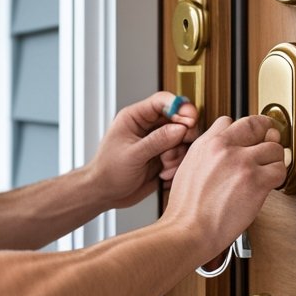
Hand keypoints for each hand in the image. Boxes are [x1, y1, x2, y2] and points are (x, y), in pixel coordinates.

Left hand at [88, 92, 199, 208]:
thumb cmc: (109, 172)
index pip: (162, 101)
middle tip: (180, 146)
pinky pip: (181, 155)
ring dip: (178, 154)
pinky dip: (177, 166)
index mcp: (136, 117)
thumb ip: (157, 141)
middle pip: (179, 118)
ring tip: (165, 167)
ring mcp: (158, 142)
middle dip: (183, 134)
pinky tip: (164, 175)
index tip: (190, 120)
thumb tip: (180, 128)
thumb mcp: (132, 155)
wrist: (106, 193)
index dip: (179, 107)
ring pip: (183, 139)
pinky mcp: (164, 157)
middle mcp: (149, 126)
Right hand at [161, 115, 285, 253]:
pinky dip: (278, 177)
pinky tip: (269, 184)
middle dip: (266, 134)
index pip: (231, 121)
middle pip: (257, 126)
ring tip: (268, 170)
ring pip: (274, 148)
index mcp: (207, 143)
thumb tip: (222, 150)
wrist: (189, 230)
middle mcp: (225, 148)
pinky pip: (280, 170)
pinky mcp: (257, 181)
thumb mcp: (188, 168)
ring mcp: (242, 163)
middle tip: (270, 142)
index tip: (249, 137)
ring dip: (274, 160)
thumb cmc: (186, 209)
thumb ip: (207, 153)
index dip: (242, 130)